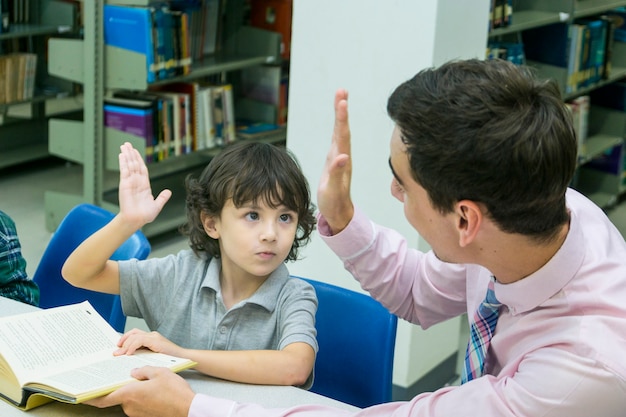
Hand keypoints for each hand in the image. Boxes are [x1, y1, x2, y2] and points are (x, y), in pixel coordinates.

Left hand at [86, 366, 194, 416]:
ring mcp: (137, 413)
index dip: (91, 397)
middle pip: (119, 395)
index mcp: (130, 393)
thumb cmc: (175, 391)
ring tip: (147, 382)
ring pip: (130, 399)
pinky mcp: (145, 416)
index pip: (103, 398)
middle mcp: (130, 406)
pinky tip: (153, 391)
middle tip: (129, 376)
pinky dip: (141, 397)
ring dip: (134, 391)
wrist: (188, 409)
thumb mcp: (159, 372)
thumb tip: (134, 372)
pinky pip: (138, 404)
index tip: (81, 395)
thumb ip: (143, 370)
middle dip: (122, 386)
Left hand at [115, 328, 183, 357]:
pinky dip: (132, 346)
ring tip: (120, 354)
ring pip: (135, 336)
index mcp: (152, 338)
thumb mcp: (154, 357)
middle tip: (116, 351)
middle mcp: (152, 335)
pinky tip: (129, 353)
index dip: (125, 339)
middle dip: (123, 341)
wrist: (184, 358)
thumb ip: (144, 355)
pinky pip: (140, 340)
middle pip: (133, 333)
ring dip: (126, 345)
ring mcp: (155, 337)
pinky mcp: (156, 341)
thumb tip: (129, 359)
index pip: (135, 334)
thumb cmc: (171, 360)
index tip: (118, 348)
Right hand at [118, 142, 171, 228]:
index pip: (142, 169)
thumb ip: (162, 198)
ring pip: (129, 165)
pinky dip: (123, 162)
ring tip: (124, 145)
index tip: (136, 152)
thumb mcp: (157, 205)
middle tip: (127, 144)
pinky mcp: (125, 184)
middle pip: (134, 164)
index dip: (139, 159)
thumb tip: (168, 192)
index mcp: (144, 185)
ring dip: (127, 155)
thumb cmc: (145, 215)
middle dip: (131, 154)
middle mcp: (137, 182)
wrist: (136, 220)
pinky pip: (125, 171)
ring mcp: (130, 182)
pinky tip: (122, 155)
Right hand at [317, 89, 353, 233]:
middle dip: (341, 109)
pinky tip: (338, 120)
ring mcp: (339, 157)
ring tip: (340, 98)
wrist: (339, 212)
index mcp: (342, 160)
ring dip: (340, 115)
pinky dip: (337, 126)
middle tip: (341, 91)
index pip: (342, 134)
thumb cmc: (334, 203)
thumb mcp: (333, 190)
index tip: (342, 100)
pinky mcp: (335, 160)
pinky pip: (337, 138)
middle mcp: (342, 155)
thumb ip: (337, 173)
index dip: (341, 117)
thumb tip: (342, 156)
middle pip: (342, 128)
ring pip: (340, 131)